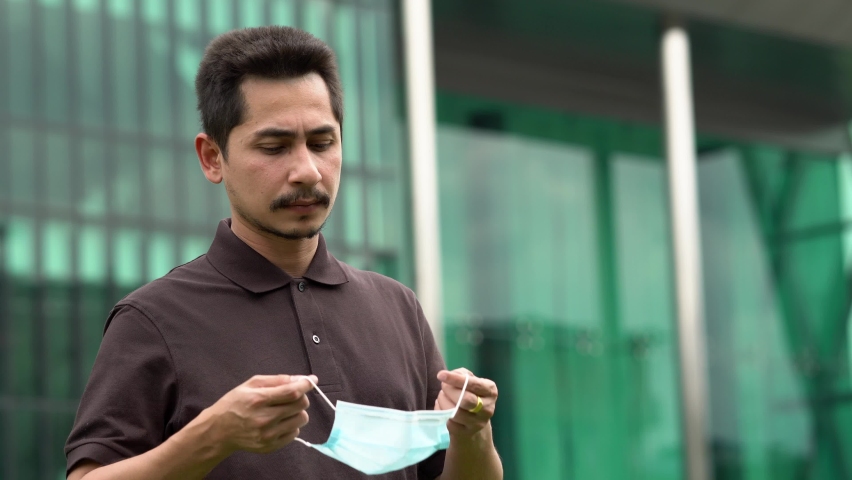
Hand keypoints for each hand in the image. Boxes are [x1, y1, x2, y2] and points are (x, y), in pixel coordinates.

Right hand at [196, 374, 316, 454]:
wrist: (219, 430)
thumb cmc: (235, 403)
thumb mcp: (251, 384)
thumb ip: (277, 380)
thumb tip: (300, 379)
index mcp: (259, 400)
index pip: (292, 392)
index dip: (306, 385)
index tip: (312, 381)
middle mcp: (265, 419)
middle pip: (300, 405)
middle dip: (301, 397)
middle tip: (292, 396)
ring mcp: (268, 435)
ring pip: (301, 420)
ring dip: (297, 412)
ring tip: (284, 410)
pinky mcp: (270, 446)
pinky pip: (295, 433)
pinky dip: (291, 425)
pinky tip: (279, 422)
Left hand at [434, 368, 496, 437]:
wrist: (473, 422)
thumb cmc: (470, 395)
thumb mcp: (470, 381)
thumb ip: (462, 374)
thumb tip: (451, 375)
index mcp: (491, 392)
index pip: (474, 384)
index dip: (456, 379)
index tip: (441, 375)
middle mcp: (488, 408)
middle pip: (465, 399)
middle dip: (449, 390)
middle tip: (443, 386)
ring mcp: (478, 423)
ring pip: (455, 412)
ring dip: (443, 401)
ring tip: (442, 396)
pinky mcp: (466, 433)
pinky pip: (449, 422)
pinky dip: (441, 412)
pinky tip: (442, 407)